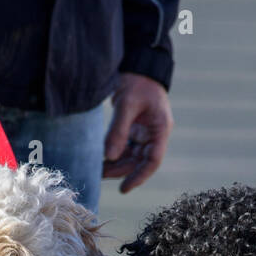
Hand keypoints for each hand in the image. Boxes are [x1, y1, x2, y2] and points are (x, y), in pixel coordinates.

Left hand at [103, 73, 173, 192]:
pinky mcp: (134, 129)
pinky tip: (99, 158)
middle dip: (120, 171)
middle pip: (139, 161)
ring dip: (114, 164)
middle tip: (99, 176)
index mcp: (160, 129)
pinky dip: (112, 154)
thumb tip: (108, 157)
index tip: (124, 189)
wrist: (137, 66)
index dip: (139, 177)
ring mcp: (144, 133)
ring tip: (95, 169)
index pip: (153, 160)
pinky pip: (124, 147)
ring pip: (130, 156)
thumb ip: (118, 130)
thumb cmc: (137, 82)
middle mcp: (154, 134)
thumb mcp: (127, 104)